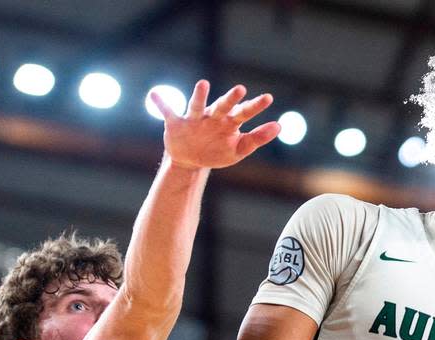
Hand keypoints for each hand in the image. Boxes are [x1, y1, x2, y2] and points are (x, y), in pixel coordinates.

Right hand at [149, 80, 279, 170]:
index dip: (255, 106)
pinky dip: (161, 103)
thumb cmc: (217, 151)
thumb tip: (280, 126)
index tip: (268, 98)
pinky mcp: (176, 123)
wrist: (191, 160)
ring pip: (197, 105)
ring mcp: (194, 118)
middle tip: (241, 90)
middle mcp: (213, 116)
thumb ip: (258, 138)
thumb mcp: (239, 149)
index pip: (244, 112)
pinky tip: (154, 95)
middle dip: (231, 99)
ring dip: (200, 96)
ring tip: (203, 84)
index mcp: (229, 122)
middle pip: (223, 106)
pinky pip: (167, 112)